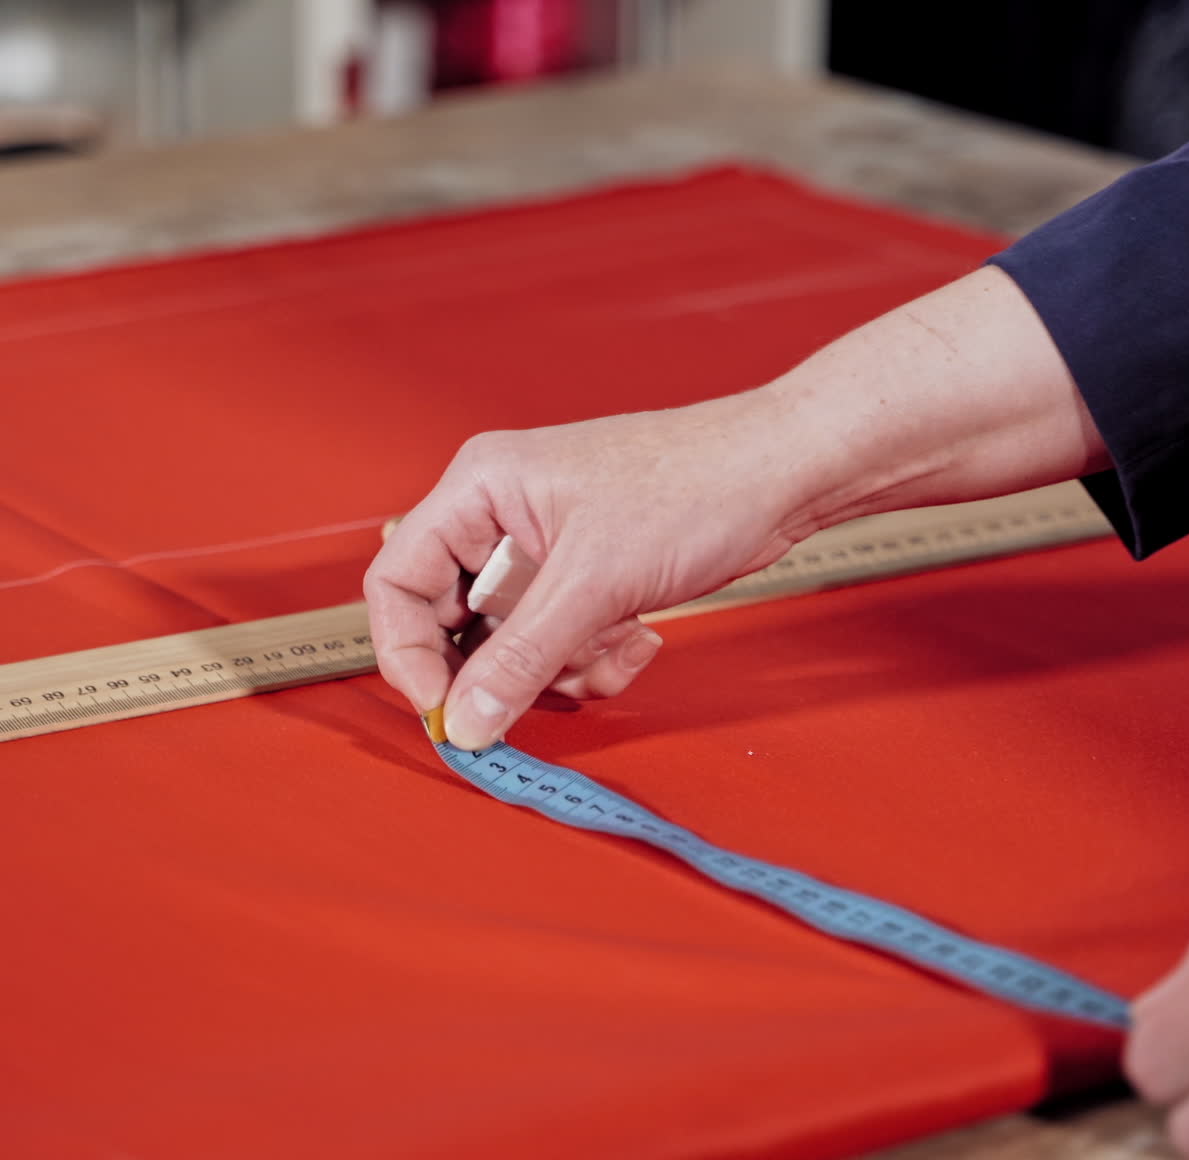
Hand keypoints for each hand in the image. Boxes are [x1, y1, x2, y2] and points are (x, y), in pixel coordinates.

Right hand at [364, 387, 818, 748]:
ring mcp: (546, 549)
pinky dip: (594, 656)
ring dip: (562, 665)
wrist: (781, 476)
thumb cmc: (695, 484)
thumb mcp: (594, 583)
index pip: (398, 581)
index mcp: (480, 490)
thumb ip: (520, 659)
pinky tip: (638, 637)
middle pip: (455, 623)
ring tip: (613, 644)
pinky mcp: (586, 576)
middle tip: (543, 688)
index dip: (408, 652)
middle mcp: (502, 517)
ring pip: (512, 644)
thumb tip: (464, 722)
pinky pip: (559, 641)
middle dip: (508, 666)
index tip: (443, 708)